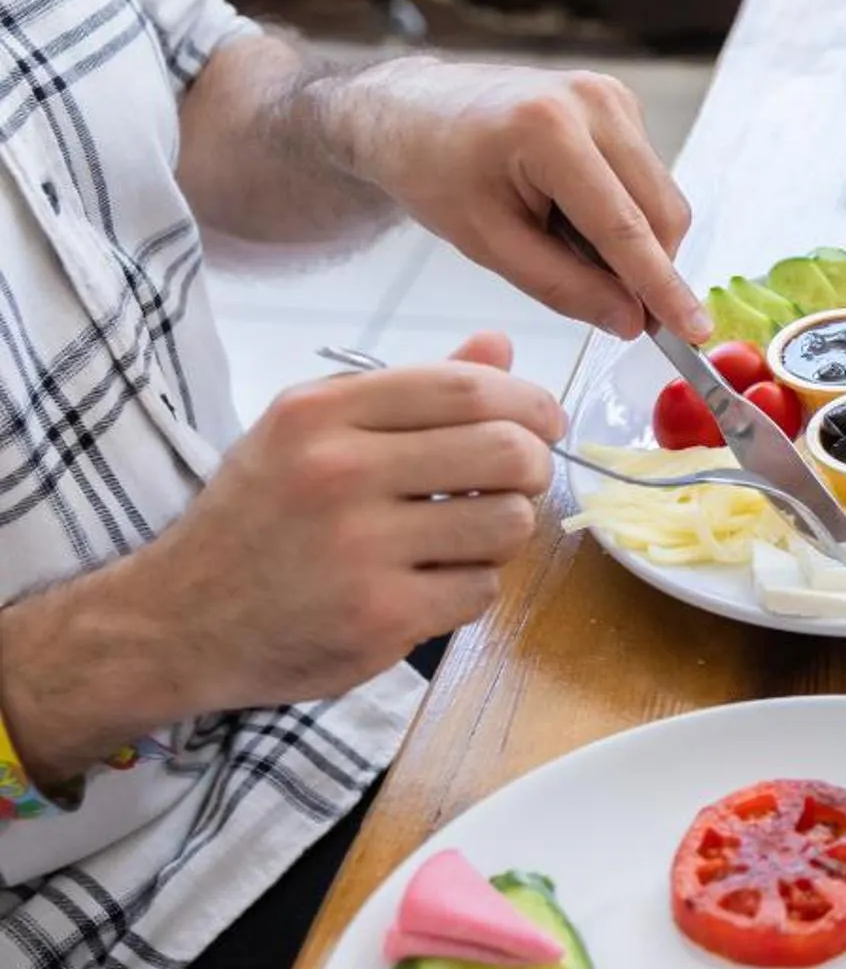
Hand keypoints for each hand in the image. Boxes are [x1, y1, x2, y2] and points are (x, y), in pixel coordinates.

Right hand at [131, 333, 562, 709]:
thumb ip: (410, 393)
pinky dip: (469, 588)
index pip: (468, 389)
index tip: (545, 422)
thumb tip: (501, 347)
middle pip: (508, 451)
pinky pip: (482, 589)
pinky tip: (426, 584)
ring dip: (503, 532)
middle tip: (517, 482)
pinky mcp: (381, 616)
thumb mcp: (310, 434)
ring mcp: (360, 549)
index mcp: (321, 414)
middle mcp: (339, 473)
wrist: (177, 621)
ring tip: (461, 536)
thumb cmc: (258, 518)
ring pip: (509, 523)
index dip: (531, 403)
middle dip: (534, 466)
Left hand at [334, 59, 708, 340]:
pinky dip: (624, 214)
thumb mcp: (486, 243)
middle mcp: (595, 103)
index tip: (694, 331)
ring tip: (566, 242)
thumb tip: (629, 321)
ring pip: (661, 199)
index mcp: (549, 131)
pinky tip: (573, 213)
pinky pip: (647, 180)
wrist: (415, 108)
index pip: (623, 227)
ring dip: (634, 242)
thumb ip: (562, 286)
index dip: (662, 287)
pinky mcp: (620, 104)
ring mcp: (612, 97)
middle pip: (661, 212)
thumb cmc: (435, 171)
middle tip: (618, 310)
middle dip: (650, 269)